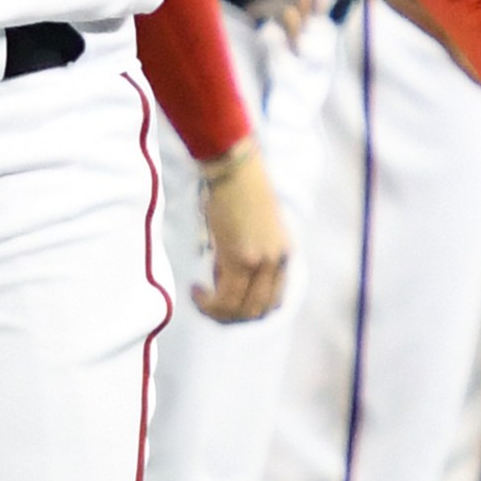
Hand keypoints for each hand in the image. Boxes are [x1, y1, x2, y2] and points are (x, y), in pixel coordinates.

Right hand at [195, 140, 290, 323]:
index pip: (274, 299)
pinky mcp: (242, 258)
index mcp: (284, 253)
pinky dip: (210, 304)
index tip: (225, 298)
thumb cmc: (234, 187)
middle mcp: (278, 261)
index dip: (249, 309)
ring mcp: (262, 261)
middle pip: (260, 310)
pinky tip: (197, 291)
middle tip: (208, 305)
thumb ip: (241, 254)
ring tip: (200, 298)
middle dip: (232, 317)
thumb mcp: (245, 227)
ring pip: (243, 310)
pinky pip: (227, 298)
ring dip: (219, 313)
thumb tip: (220, 275)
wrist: (233, 164)